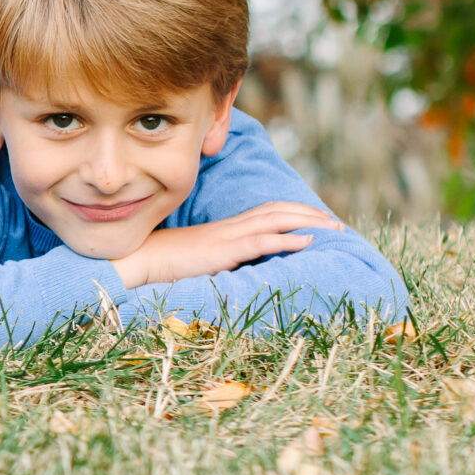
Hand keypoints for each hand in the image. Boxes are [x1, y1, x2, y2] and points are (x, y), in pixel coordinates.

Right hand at [111, 201, 341, 288]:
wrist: (138, 260)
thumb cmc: (163, 264)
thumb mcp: (199, 258)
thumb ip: (220, 256)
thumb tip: (236, 265)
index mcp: (225, 228)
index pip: (267, 210)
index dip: (294, 211)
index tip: (317, 219)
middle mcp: (230, 226)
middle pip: (278, 210)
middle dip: (310, 213)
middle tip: (337, 222)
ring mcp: (227, 236)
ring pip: (276, 220)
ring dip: (309, 221)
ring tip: (333, 227)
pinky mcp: (223, 250)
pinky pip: (262, 241)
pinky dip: (288, 239)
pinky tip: (308, 241)